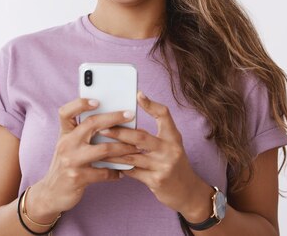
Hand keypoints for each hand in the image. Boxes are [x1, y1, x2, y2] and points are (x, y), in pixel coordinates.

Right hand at [35, 97, 141, 214]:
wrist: (51, 193)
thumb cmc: (67, 165)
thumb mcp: (70, 146)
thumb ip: (84, 134)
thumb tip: (114, 121)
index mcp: (65, 134)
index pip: (66, 112)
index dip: (80, 104)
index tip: (97, 100)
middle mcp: (66, 144)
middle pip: (91, 124)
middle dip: (114, 118)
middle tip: (131, 115)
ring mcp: (71, 161)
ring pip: (104, 148)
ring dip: (123, 148)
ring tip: (136, 147)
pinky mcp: (77, 178)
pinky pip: (103, 172)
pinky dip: (116, 172)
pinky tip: (123, 172)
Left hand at [98, 91, 211, 215]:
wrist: (187, 191)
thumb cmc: (174, 163)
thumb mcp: (171, 145)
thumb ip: (155, 135)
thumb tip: (128, 122)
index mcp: (174, 137)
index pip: (164, 115)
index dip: (151, 104)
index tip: (138, 95)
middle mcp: (170, 150)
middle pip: (141, 137)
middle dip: (119, 132)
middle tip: (102, 127)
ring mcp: (163, 166)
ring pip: (132, 156)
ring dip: (113, 151)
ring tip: (98, 146)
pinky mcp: (156, 180)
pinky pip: (132, 172)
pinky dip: (119, 167)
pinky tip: (108, 163)